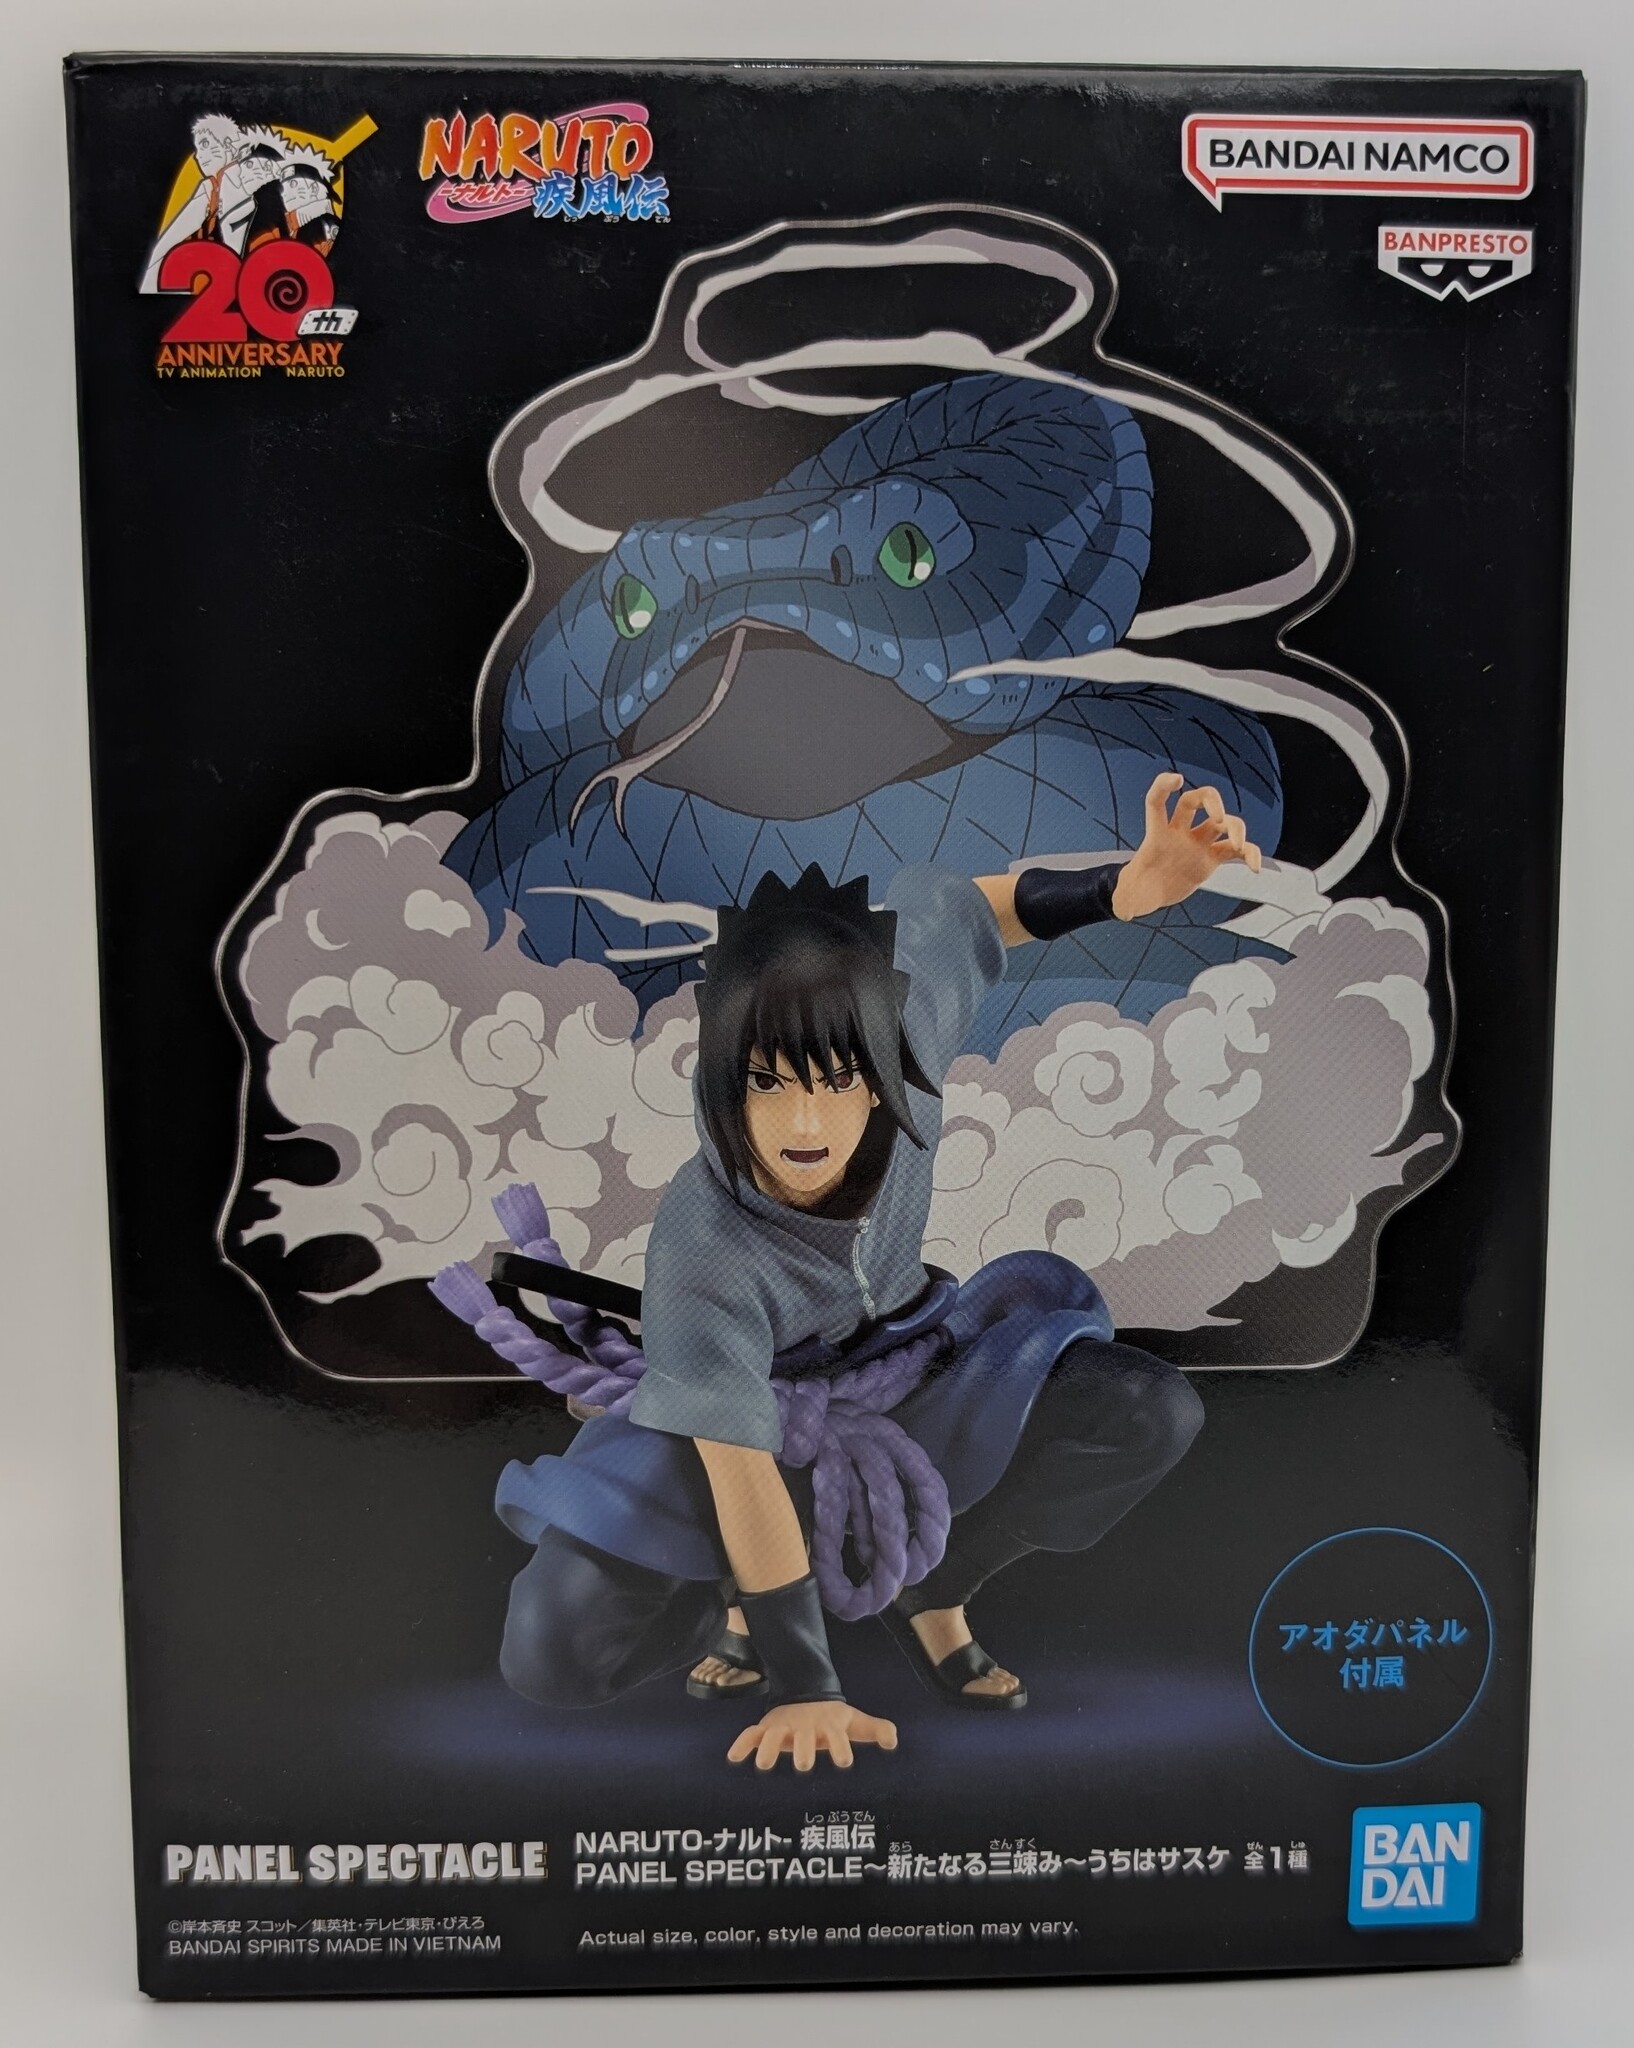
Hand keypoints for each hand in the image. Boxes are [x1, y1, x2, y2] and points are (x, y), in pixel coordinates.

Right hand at [727, 1700, 898, 1771]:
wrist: (808, 1697)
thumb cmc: (834, 1720)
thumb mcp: (854, 1722)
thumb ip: (876, 1730)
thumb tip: (894, 1740)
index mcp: (828, 1726)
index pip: (836, 1736)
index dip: (841, 1746)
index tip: (845, 1760)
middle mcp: (805, 1727)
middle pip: (803, 1738)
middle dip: (804, 1750)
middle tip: (805, 1765)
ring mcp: (784, 1726)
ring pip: (774, 1735)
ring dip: (768, 1748)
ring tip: (762, 1764)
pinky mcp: (767, 1728)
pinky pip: (751, 1734)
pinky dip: (741, 1744)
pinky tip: (732, 1758)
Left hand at [1113, 772, 1262, 919]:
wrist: (1151, 895)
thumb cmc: (1136, 891)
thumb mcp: (1128, 897)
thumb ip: (1126, 902)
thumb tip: (1123, 915)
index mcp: (1157, 836)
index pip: (1157, 802)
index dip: (1163, 786)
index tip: (1177, 779)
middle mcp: (1179, 832)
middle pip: (1196, 801)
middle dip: (1212, 801)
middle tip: (1220, 818)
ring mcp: (1197, 843)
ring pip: (1222, 822)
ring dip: (1236, 828)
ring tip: (1240, 846)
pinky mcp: (1211, 857)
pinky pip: (1235, 850)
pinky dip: (1249, 854)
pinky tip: (1255, 868)